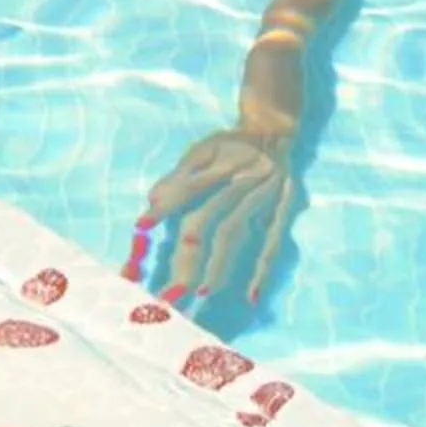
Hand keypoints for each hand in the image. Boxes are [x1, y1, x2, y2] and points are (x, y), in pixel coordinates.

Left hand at [130, 128, 297, 307]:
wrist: (274, 130)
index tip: (141, 227)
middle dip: (188, 253)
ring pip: (237, 231)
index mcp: (221, 159)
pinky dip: (263, 269)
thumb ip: (179, 177)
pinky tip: (251, 296)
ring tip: (200, 292)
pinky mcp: (283, 209)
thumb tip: (152, 201)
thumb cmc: (231, 145)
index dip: (167, 206)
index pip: (190, 186)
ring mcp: (265, 194)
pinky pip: (274, 241)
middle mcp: (243, 176)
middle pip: (212, 217)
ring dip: (219, 264)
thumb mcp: (203, 150)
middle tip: (169, 290)